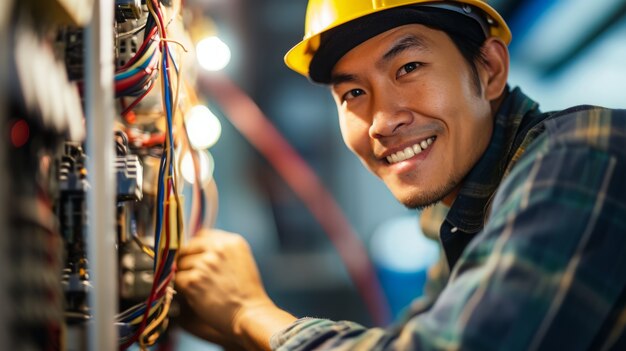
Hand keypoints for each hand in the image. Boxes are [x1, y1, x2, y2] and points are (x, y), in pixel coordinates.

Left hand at [175, 229, 295, 349]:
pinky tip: (196, 294)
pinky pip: (177, 279)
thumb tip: (195, 247)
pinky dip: (183, 288)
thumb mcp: (241, 260)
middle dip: (189, 261)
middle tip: (197, 276)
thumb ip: (221, 250)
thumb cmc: (246, 291)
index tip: (198, 258)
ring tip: (200, 287)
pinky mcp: (193, 281)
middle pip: (188, 248)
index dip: (197, 248)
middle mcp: (218, 249)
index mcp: (231, 241)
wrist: (249, 313)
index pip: (202, 235)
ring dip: (185, 275)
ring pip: (181, 264)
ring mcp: (205, 264)